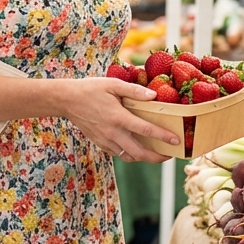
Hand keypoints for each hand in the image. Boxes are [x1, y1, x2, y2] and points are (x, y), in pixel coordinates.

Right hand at [59, 78, 178, 162]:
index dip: (162, 136)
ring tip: (156, 154)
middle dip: (156, 157)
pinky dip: (130, 154)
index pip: (145, 130)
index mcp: (118, 117)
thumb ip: (134, 90)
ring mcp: (105, 140)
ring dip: (144, 158)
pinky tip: (137, 149)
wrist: (67, 100)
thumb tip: (153, 95)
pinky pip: (118, 154)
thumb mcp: (112, 84)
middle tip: (169, 154)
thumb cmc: (91, 89)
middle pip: (139, 152)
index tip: (175, 140)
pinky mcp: (100, 143)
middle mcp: (112, 132)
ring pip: (129, 157)